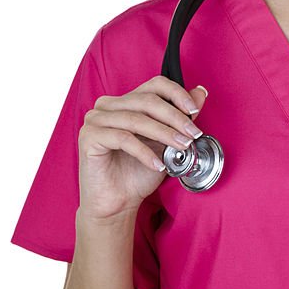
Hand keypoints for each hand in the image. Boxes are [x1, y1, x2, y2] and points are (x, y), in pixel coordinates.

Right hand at [77, 76, 208, 220]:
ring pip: (136, 119)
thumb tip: (200, 92)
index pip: (155, 84)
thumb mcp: (166, 141)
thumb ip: (180, 116)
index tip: (194, 111)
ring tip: (181, 147)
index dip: (177, 94)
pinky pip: (122, 139)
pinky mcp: (88, 137)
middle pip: (147, 101)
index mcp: (126, 101)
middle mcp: (108, 105)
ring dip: (164, 133)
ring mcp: (95, 120)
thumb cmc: (139, 172)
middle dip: (175, 118)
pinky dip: (145, 152)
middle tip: (192, 134)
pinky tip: (158, 164)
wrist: (118, 203)